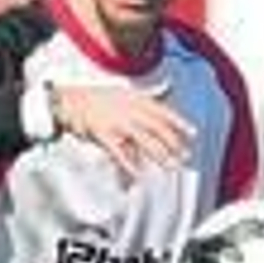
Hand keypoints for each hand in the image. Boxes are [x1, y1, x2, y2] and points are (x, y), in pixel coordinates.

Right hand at [52, 84, 194, 180]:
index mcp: (137, 99)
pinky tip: (139, 174)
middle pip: (158, 128)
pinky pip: (119, 152)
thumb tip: (169, 88)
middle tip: (184, 157)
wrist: (70, 100)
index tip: (193, 135)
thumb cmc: (97, 98)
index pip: (164, 112)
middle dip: (173, 144)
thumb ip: (147, 95)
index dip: (180, 123)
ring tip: (170, 167)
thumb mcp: (125, 92)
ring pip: (144, 140)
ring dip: (159, 155)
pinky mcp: (103, 134)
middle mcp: (130, 110)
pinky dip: (130, 164)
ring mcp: (117, 122)